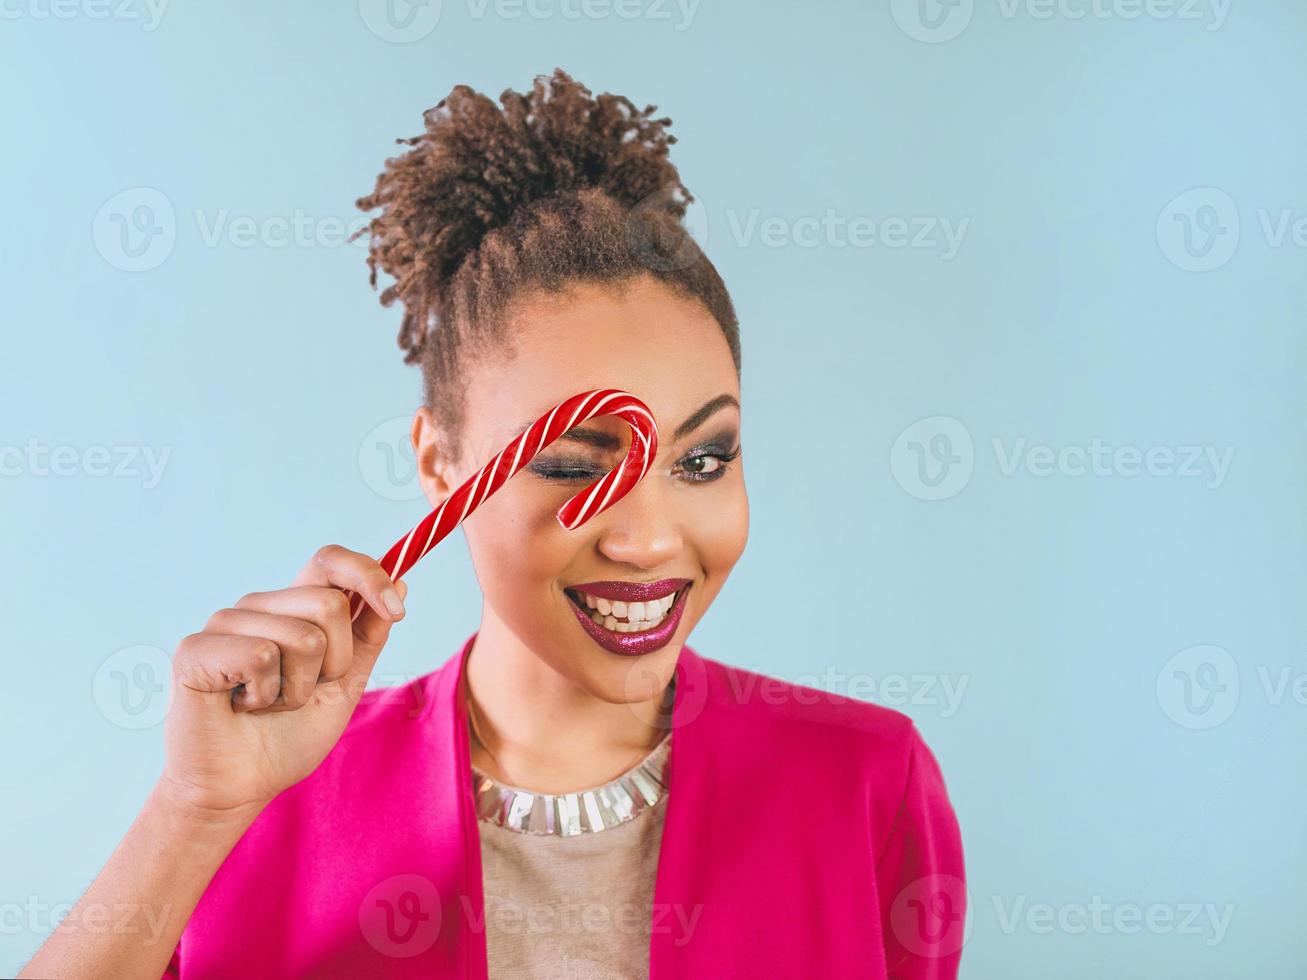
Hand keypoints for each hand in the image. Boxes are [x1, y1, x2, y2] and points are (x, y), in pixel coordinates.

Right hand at [157, 544, 406, 820]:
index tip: (396, 611)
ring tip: (269, 704)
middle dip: (335, 662)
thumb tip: (401, 585)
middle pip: (329, 604)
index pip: (330, 560)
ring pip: (303, 636)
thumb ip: (370, 635)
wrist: (244, 785)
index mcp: (292, 607)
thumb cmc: (289, 735)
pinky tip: (242, 706)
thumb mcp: (346, 683)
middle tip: (303, 692)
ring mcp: (224, 623)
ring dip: (298, 688)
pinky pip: (261, 656)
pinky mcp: (195, 649)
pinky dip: (265, 695)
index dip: (369, 575)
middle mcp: (258, 606)